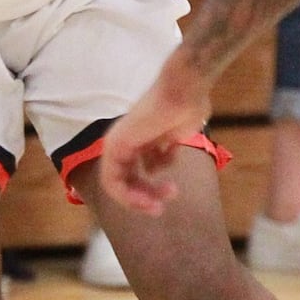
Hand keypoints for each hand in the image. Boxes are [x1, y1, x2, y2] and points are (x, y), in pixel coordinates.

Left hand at [99, 53, 210, 214]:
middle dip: (147, 196)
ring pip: (119, 185)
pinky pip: (112, 182)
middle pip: (129, 180)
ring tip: (159, 206)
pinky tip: (150, 199)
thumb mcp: (175, 137)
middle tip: (162, 209)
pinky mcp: (114, 146)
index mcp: (140, 139)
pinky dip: (128, 197)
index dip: (152, 189)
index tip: (172, 195)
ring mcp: (116, 144)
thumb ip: (163, 152)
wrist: (184, 90)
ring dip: (139, 201)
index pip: (137, 172)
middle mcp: (125, 142)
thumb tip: (156, 165)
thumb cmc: (186, 107)